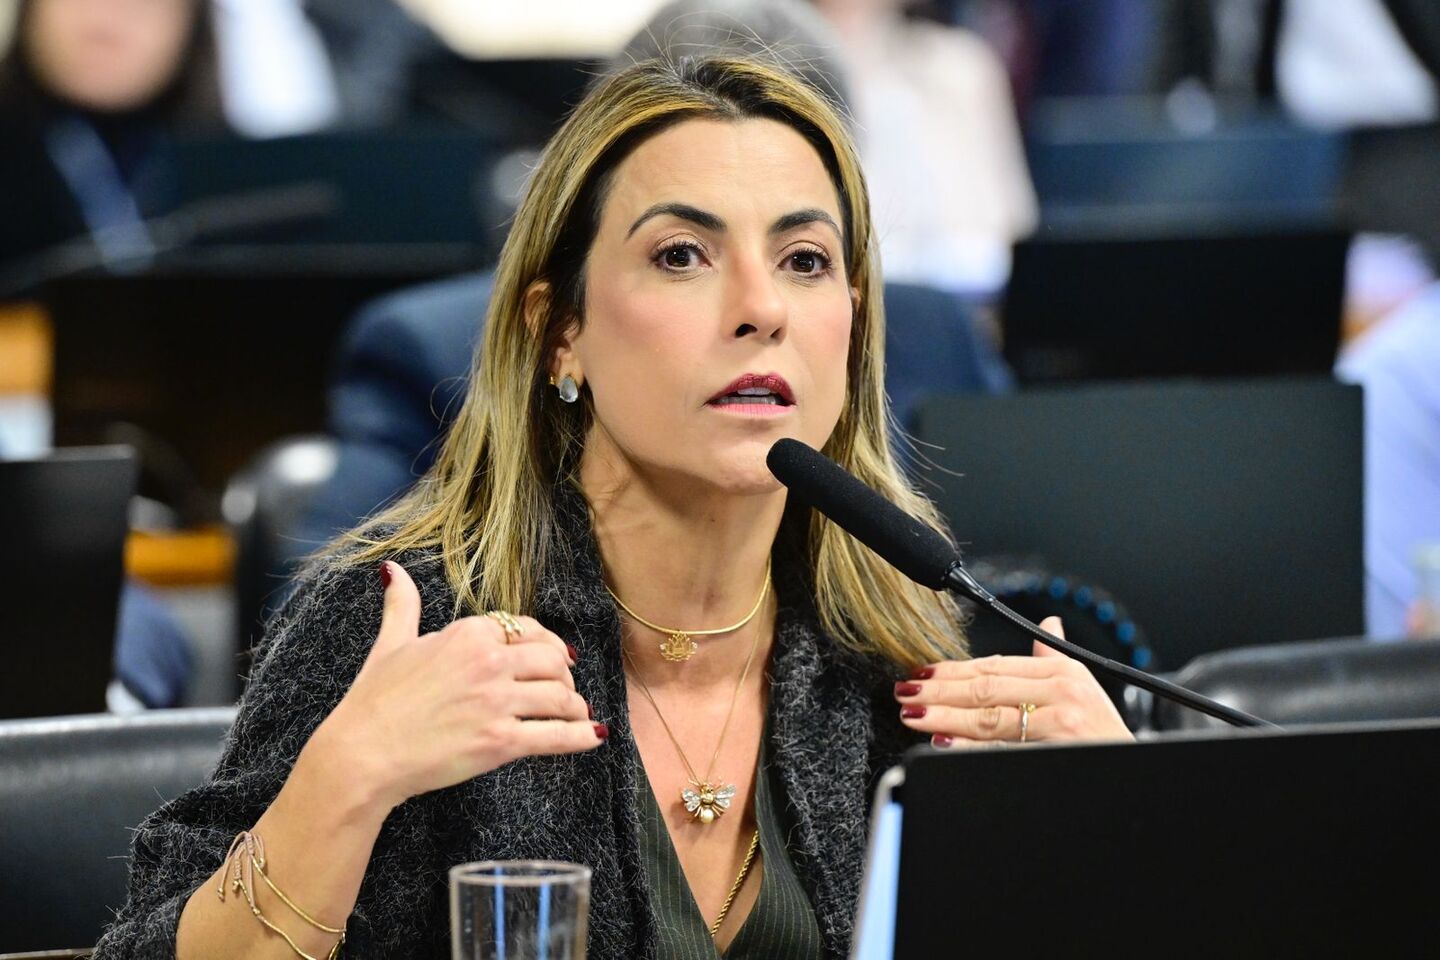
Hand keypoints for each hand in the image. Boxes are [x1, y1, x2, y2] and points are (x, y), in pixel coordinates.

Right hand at [310, 561, 605, 810]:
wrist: (362, 754)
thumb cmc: (373, 701)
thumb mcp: (391, 644)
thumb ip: (403, 604)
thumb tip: (391, 569)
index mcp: (469, 634)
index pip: (529, 631)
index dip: (547, 645)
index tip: (554, 658)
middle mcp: (489, 661)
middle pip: (555, 661)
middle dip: (564, 676)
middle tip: (564, 691)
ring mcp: (497, 701)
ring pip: (562, 697)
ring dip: (574, 707)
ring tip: (575, 716)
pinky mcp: (501, 741)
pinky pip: (556, 736)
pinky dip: (580, 738)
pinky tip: (592, 738)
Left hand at [894, 617, 1132, 747]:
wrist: (1140, 771)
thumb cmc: (1103, 737)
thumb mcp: (1085, 689)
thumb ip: (1055, 658)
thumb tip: (1050, 624)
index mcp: (1062, 671)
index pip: (995, 666)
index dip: (953, 670)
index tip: (922, 673)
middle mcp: (1062, 690)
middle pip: (986, 688)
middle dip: (940, 691)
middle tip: (905, 693)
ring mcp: (1062, 720)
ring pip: (989, 716)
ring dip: (945, 716)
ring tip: (914, 716)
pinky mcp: (1059, 746)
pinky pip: (1004, 746)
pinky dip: (970, 745)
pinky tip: (944, 743)